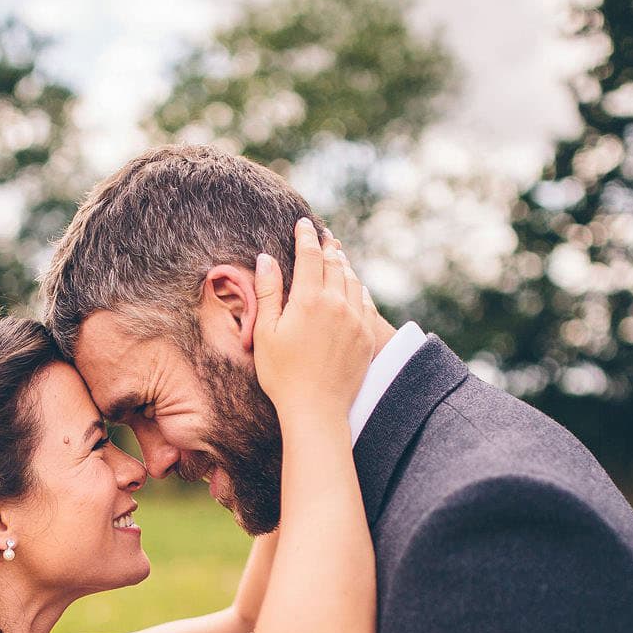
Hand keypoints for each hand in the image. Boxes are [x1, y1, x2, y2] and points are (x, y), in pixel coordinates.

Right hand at [251, 218, 379, 423]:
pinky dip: (358, 287)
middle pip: (334, 263)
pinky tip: (355, 286)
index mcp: (309, 299)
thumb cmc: (282, 374)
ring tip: (337, 255)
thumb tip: (266, 258)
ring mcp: (355, 319)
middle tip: (324, 235)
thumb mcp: (265, 332)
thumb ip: (268, 292)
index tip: (303, 224)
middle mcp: (336, 303)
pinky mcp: (366, 336)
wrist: (316, 409)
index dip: (305, 236)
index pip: (309, 256)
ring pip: (352, 280)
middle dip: (327, 246)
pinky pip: (366, 302)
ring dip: (344, 264)